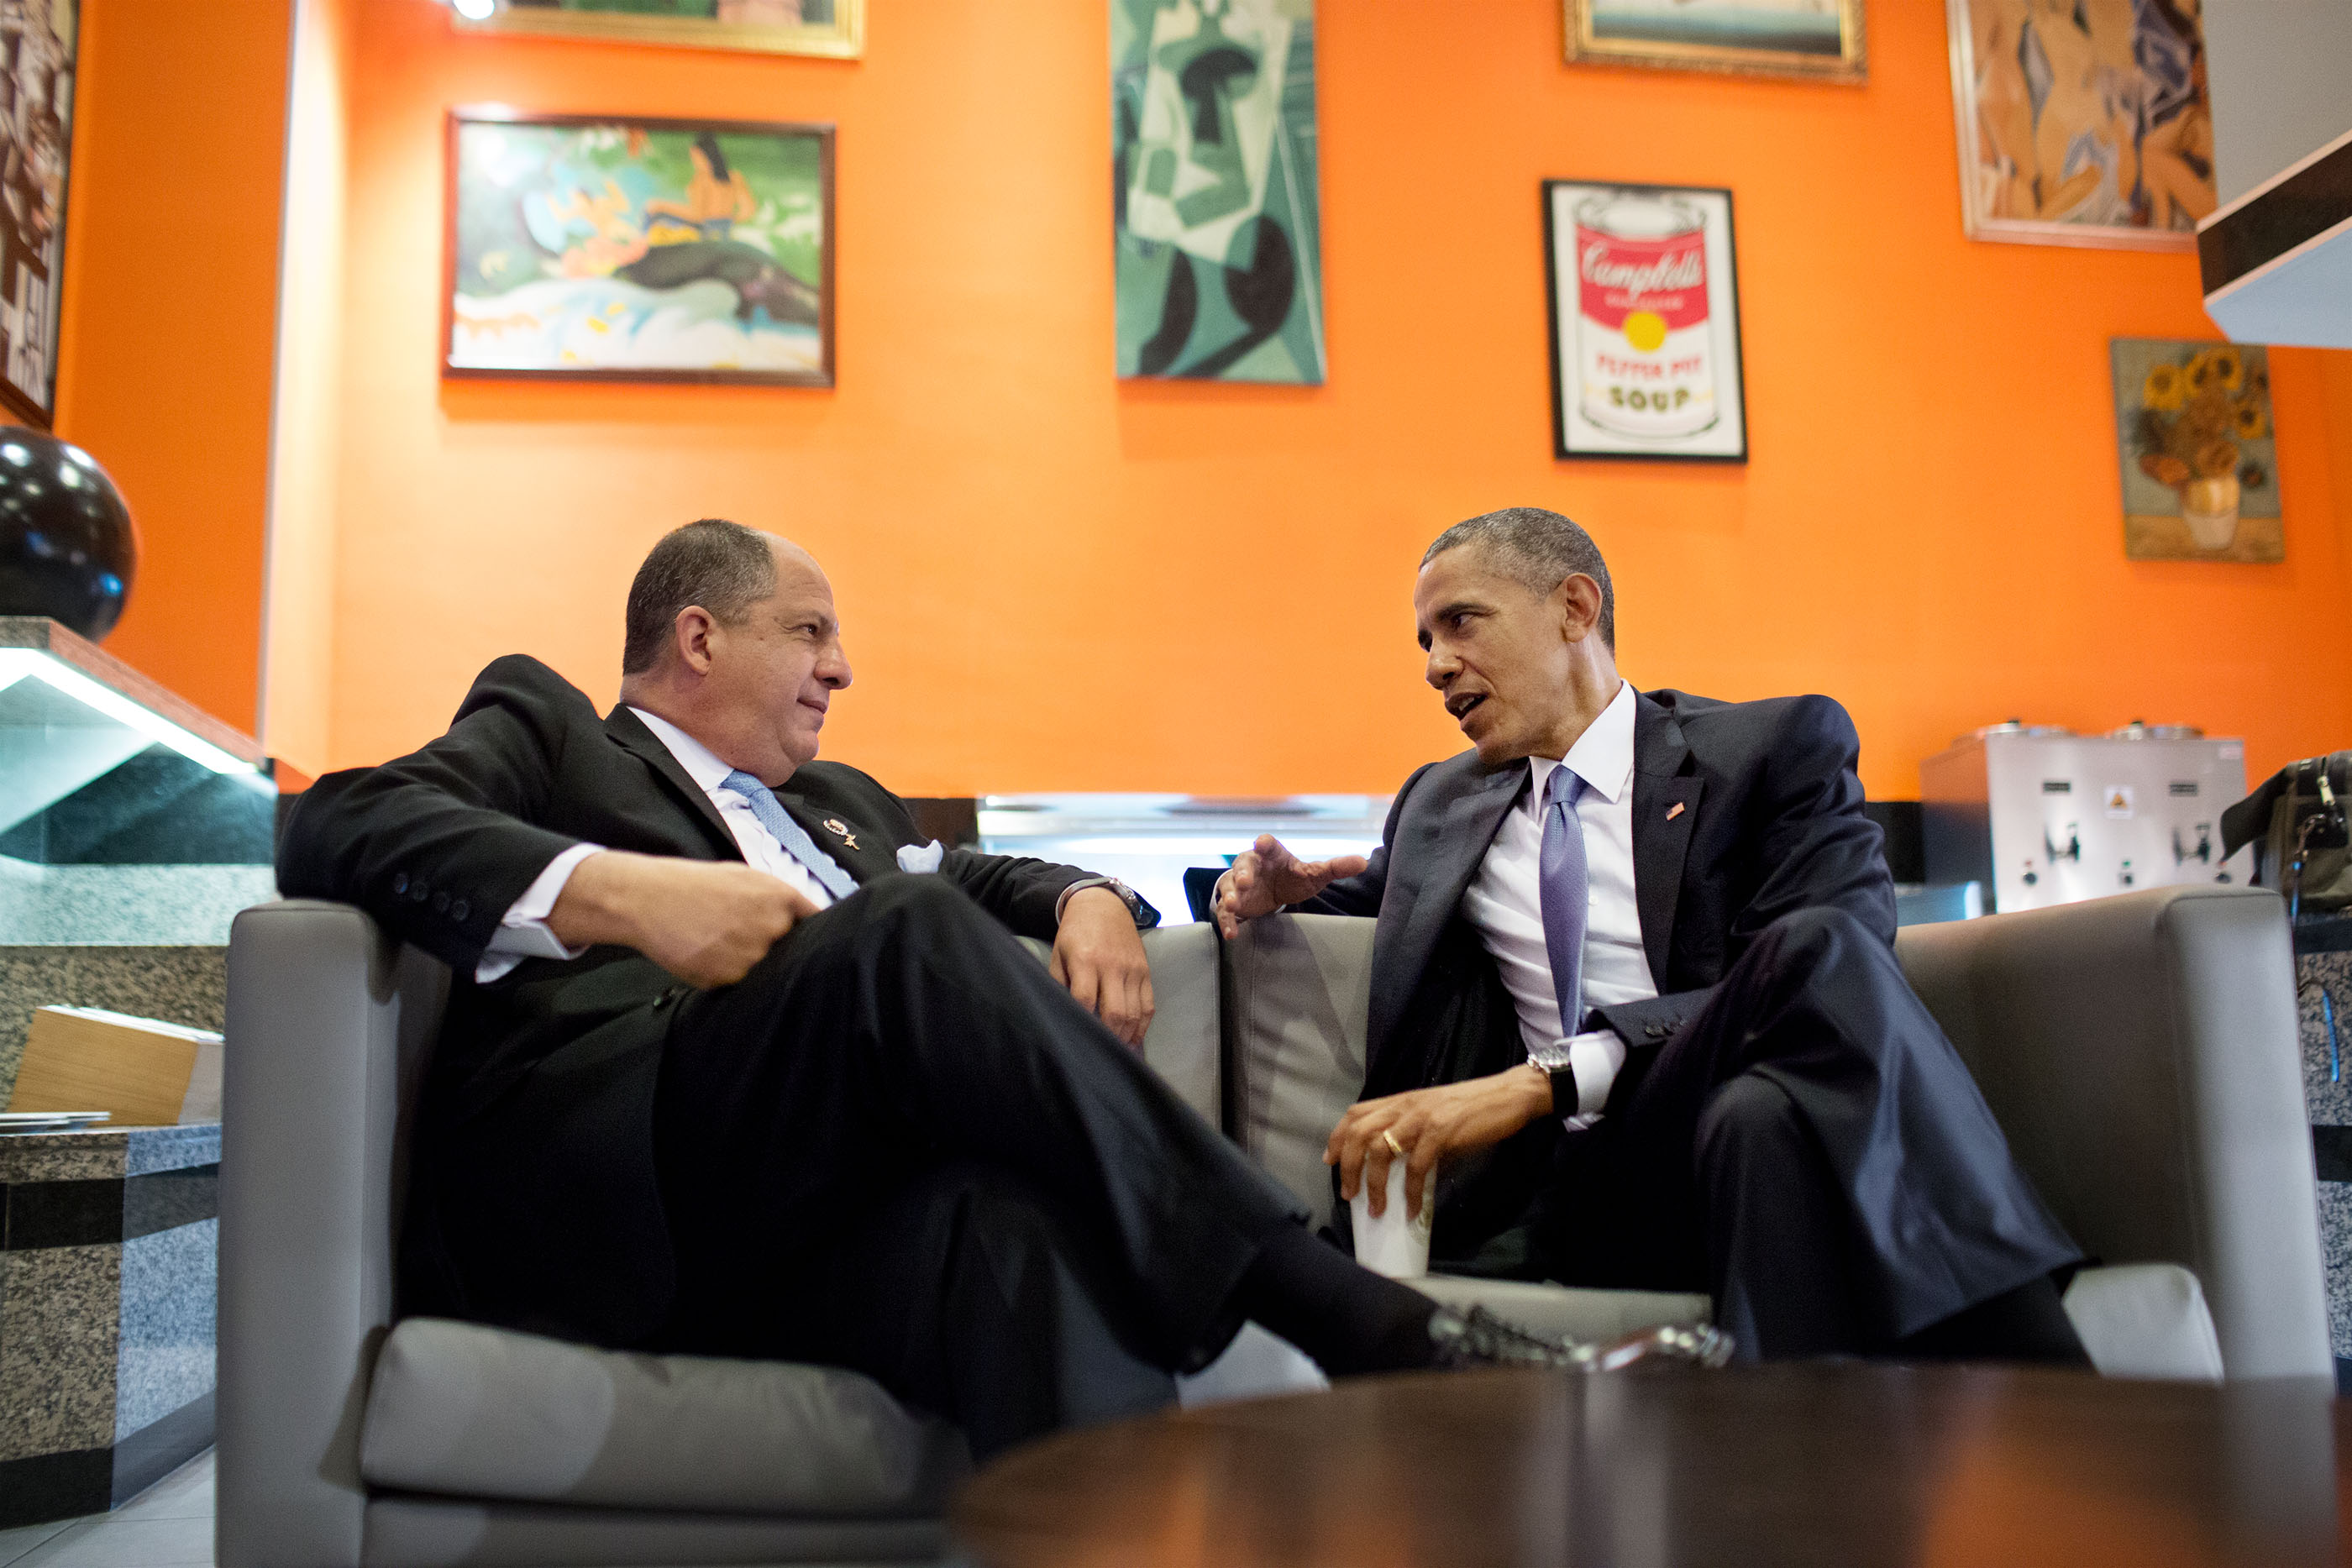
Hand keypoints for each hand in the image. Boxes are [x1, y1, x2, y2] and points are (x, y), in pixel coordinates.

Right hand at [549, 849, 817, 987]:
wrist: (648, 899)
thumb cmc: (697, 884)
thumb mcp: (746, 878)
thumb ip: (780, 901)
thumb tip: (808, 922)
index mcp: (782, 898)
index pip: (819, 924)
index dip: (817, 936)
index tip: (814, 942)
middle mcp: (773, 927)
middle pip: (794, 953)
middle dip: (779, 950)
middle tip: (745, 937)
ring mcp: (752, 955)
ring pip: (766, 971)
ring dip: (752, 965)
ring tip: (721, 943)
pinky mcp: (728, 978)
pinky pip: (739, 984)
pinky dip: (727, 974)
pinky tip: (707, 954)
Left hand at [1052, 886, 1154, 1047]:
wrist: (1102, 906)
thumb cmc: (1075, 934)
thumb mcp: (1058, 955)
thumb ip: (1059, 984)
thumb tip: (1064, 1014)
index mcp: (1085, 961)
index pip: (1085, 1001)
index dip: (1083, 1023)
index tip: (1078, 1038)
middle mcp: (1112, 966)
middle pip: (1115, 1012)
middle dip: (1108, 1037)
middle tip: (1100, 1052)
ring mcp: (1132, 969)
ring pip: (1134, 1013)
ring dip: (1126, 1036)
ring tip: (1116, 1049)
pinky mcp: (1145, 971)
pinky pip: (1149, 1005)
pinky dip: (1143, 1026)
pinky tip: (1134, 1039)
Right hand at [1213, 834, 1369, 937]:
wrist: (1271, 890)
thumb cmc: (1292, 877)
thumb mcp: (1313, 874)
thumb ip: (1336, 867)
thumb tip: (1363, 862)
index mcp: (1271, 854)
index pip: (1267, 845)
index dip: (1264, 844)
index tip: (1261, 843)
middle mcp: (1251, 865)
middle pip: (1243, 864)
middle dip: (1242, 873)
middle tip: (1245, 882)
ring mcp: (1237, 884)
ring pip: (1229, 887)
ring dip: (1230, 896)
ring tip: (1233, 905)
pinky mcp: (1234, 903)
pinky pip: (1226, 911)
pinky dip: (1227, 922)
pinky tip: (1232, 935)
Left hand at [1325, 1066, 1553, 1221]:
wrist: (1509, 1095)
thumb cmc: (1474, 1108)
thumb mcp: (1435, 1117)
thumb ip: (1415, 1136)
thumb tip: (1402, 1171)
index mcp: (1402, 1101)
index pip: (1356, 1113)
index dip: (1337, 1136)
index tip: (1330, 1161)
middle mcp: (1406, 1106)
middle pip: (1360, 1133)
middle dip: (1348, 1166)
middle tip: (1349, 1194)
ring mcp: (1422, 1118)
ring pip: (1380, 1150)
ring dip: (1374, 1184)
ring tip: (1376, 1208)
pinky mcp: (1441, 1133)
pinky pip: (1416, 1167)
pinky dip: (1410, 1193)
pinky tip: (1411, 1210)